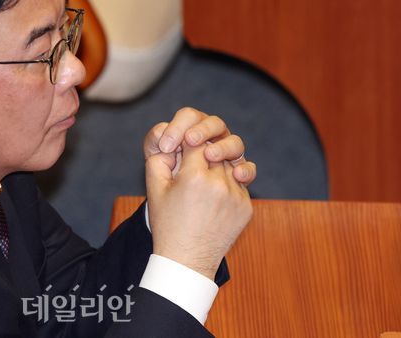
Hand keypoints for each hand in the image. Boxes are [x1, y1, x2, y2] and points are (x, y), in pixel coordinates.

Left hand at [143, 107, 255, 184]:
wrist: (178, 217)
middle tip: (190, 140)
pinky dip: (246, 169)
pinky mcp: (237, 176)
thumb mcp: (154, 164)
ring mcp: (226, 157)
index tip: (166, 146)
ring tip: (210, 155)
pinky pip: (248, 169)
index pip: (189, 117)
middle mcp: (211, 140)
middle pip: (215, 124)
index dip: (177, 127)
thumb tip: (162, 133)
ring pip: (234, 143)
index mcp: (189, 131)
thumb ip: (155, 145)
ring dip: (224, 146)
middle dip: (203, 130)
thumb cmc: (164, 185)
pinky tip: (237, 175)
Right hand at [146, 142, 252, 279]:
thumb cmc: (167, 223)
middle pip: (214, 150)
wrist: (187, 260)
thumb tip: (174, 140)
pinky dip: (227, 183)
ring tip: (203, 182)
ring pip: (229, 164)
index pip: (196, 141)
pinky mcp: (246, 207)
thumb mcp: (154, 188)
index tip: (182, 147)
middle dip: (203, 152)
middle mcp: (219, 184)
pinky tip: (213, 197)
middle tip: (192, 164)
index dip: (187, 141)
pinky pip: (239, 183)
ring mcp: (236, 196)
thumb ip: (159, 156)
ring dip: (217, 166)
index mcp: (194, 177)